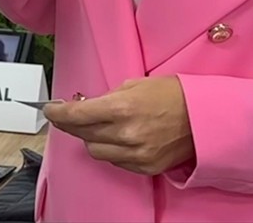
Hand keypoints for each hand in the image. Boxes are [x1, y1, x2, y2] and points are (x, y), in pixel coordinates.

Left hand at [44, 78, 194, 175]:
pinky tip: (114, 137)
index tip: (49, 109)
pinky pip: (114, 161)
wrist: (204, 118)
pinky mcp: (144, 167)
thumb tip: (86, 105)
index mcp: (121, 108)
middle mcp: (125, 134)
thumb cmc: (172, 95)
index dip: (57, 113)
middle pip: (82, 134)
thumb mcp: (135, 84)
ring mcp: (135, 154)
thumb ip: (107, 97)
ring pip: (95, 150)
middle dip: (70, 123)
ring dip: (89, 138)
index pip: (77, 115)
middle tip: (65, 115)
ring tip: (94, 126)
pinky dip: (109, 149)